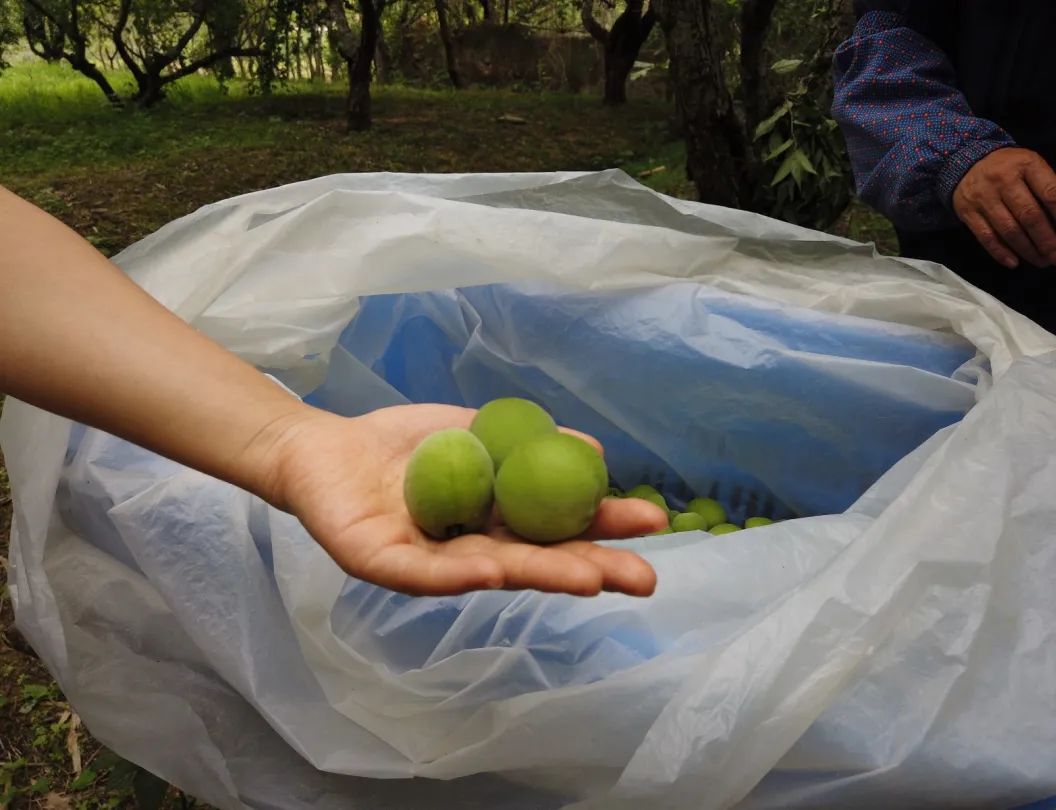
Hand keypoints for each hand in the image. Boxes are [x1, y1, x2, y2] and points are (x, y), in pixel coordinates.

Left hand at [256, 404, 667, 597]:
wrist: (327, 446)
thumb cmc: (409, 444)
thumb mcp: (482, 432)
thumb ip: (531, 444)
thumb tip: (593, 449)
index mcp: (497, 521)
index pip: (559, 529)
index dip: (605, 528)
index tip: (655, 523)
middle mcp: (471, 549)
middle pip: (536, 563)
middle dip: (591, 570)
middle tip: (644, 579)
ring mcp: (428, 560)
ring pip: (489, 573)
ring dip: (539, 578)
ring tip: (589, 580)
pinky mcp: (379, 560)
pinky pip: (420, 571)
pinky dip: (455, 573)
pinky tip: (492, 571)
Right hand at [953, 148, 1055, 268]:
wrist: (966, 162)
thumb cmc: (1009, 167)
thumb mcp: (1032, 167)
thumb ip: (1048, 189)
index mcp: (1027, 165)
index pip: (1051, 193)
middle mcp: (1003, 180)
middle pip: (1029, 215)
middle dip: (1046, 240)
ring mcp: (983, 197)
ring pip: (1008, 229)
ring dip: (1027, 249)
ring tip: (1041, 262)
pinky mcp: (968, 212)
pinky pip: (985, 236)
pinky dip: (1000, 252)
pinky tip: (1014, 262)